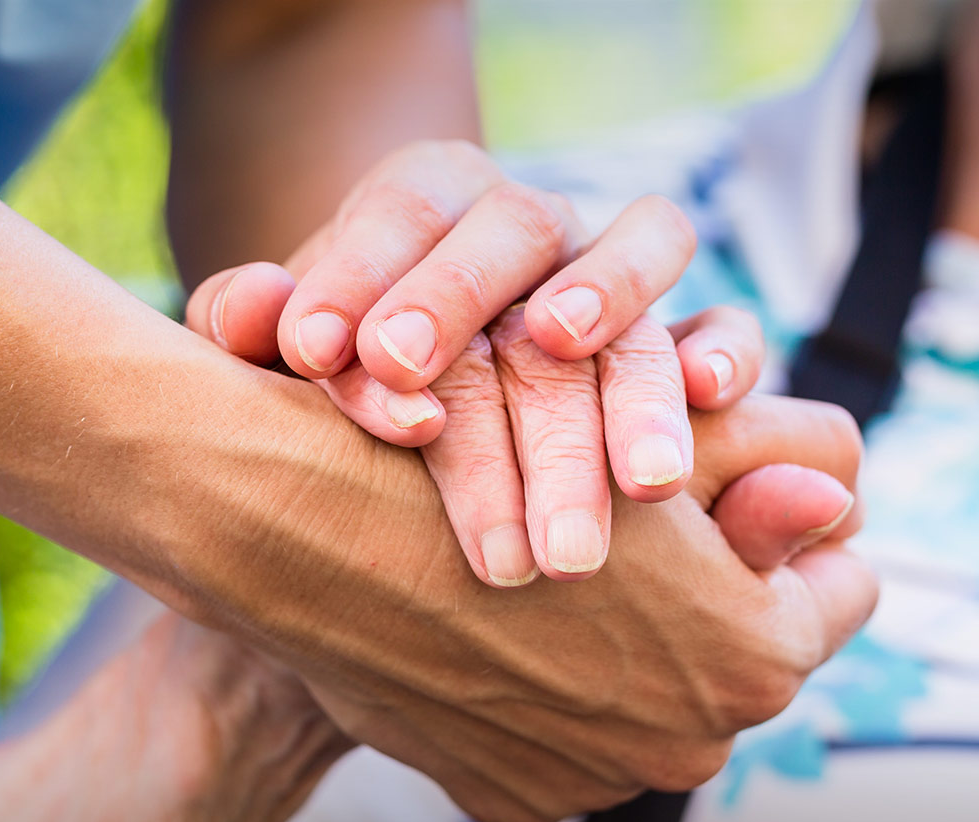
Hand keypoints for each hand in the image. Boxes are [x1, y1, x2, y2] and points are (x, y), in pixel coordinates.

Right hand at [148, 345, 872, 821]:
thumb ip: (769, 487)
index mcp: (756, 658)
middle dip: (716, 599)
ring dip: (629, 651)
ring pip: (652, 703)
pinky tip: (501, 629)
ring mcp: (599, 784)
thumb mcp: (648, 452)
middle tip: (658, 528)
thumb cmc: (498, 459)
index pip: (847, 588)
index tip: (763, 494)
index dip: (805, 528)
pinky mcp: (517, 801)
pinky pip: (567, 745)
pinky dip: (549, 699)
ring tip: (568, 572)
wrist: (324, 535)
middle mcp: (692, 746)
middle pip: (745, 657)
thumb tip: (840, 502)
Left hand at [183, 141, 760, 584]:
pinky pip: (725, 324)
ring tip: (617, 467)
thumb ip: (253, 322)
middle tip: (420, 419)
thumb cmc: (349, 366)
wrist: (429, 389)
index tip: (325, 358)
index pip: (405, 207)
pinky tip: (707, 400)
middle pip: (513, 234)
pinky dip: (725, 353)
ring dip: (619, 369)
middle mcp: (532, 223)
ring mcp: (614, 274)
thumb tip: (258, 315)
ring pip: (636, 277)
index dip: (366, 272)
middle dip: (464, 315)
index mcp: (433, 197)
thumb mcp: (290, 342)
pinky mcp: (683, 334)